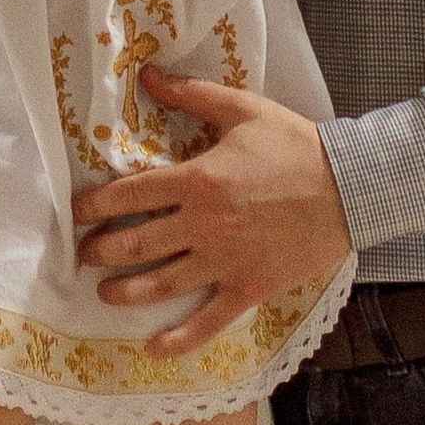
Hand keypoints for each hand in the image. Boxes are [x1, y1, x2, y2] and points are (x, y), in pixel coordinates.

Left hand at [72, 78, 348, 356]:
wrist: (349, 188)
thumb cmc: (294, 146)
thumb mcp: (242, 109)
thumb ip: (191, 94)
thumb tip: (148, 74)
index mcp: (198, 180)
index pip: (129, 195)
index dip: (94, 205)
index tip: (75, 212)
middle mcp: (204, 225)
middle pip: (135, 244)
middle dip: (100, 251)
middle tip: (81, 255)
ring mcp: (225, 261)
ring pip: (161, 285)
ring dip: (125, 292)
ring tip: (104, 293)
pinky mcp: (248, 288)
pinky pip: (208, 322)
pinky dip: (178, 340)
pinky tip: (153, 349)